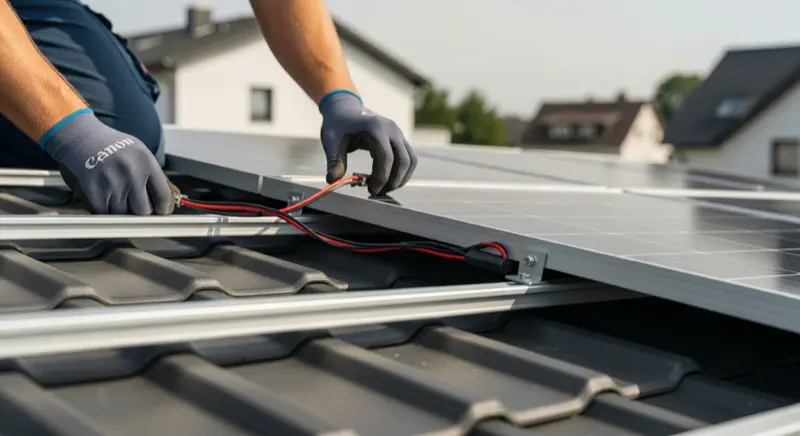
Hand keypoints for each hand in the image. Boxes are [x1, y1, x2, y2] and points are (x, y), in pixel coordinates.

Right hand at [41, 109, 178, 214]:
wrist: (81, 138)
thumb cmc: (112, 145)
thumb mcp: (139, 151)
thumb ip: (152, 174)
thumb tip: (165, 200)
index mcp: (146, 163)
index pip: (163, 196)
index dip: (162, 208)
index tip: (160, 212)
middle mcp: (131, 174)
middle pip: (143, 211)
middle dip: (141, 211)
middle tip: (137, 207)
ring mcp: (112, 185)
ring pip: (124, 215)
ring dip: (122, 211)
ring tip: (119, 198)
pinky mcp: (95, 193)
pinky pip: (106, 213)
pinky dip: (107, 210)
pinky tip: (106, 198)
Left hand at [319, 91, 416, 195]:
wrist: (345, 109)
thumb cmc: (338, 125)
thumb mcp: (331, 142)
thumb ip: (334, 161)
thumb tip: (333, 180)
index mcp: (375, 127)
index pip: (386, 157)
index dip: (381, 177)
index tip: (372, 190)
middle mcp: (391, 129)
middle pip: (403, 160)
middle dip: (393, 181)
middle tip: (377, 193)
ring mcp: (398, 133)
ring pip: (410, 160)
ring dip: (400, 178)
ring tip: (384, 188)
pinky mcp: (400, 138)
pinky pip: (408, 158)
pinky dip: (402, 172)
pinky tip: (387, 180)